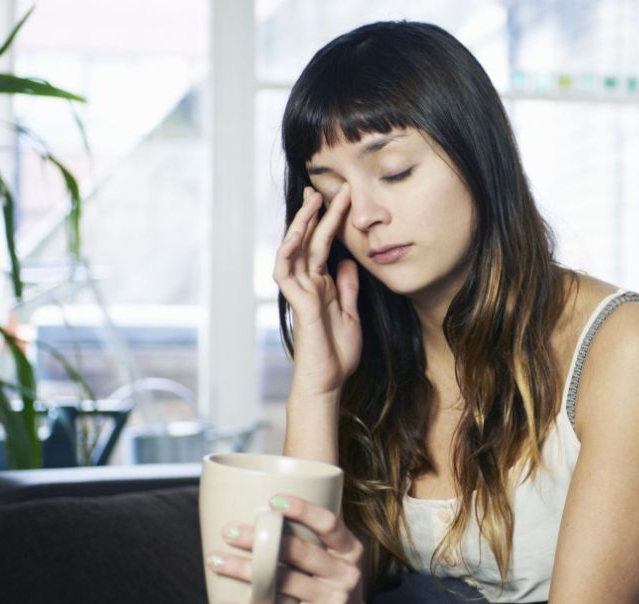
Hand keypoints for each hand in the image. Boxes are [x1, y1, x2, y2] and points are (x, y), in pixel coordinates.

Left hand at [208, 494, 381, 603]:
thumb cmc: (337, 584)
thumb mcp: (342, 559)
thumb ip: (320, 537)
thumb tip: (274, 507)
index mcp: (350, 551)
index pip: (329, 524)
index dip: (303, 510)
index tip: (273, 501)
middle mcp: (345, 575)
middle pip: (298, 551)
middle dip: (259, 539)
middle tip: (228, 531)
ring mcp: (331, 603)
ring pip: (280, 582)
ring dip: (242, 570)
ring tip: (215, 560)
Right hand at [272, 183, 361, 395]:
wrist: (328, 382)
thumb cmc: (337, 354)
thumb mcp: (351, 314)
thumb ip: (347, 288)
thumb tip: (348, 262)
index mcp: (322, 285)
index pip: (323, 246)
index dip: (330, 222)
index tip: (340, 198)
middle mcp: (308, 285)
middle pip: (308, 241)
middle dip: (314, 214)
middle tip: (321, 187)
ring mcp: (301, 293)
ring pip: (295, 251)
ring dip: (301, 225)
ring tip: (312, 200)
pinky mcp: (299, 305)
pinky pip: (287, 274)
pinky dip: (288, 253)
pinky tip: (296, 235)